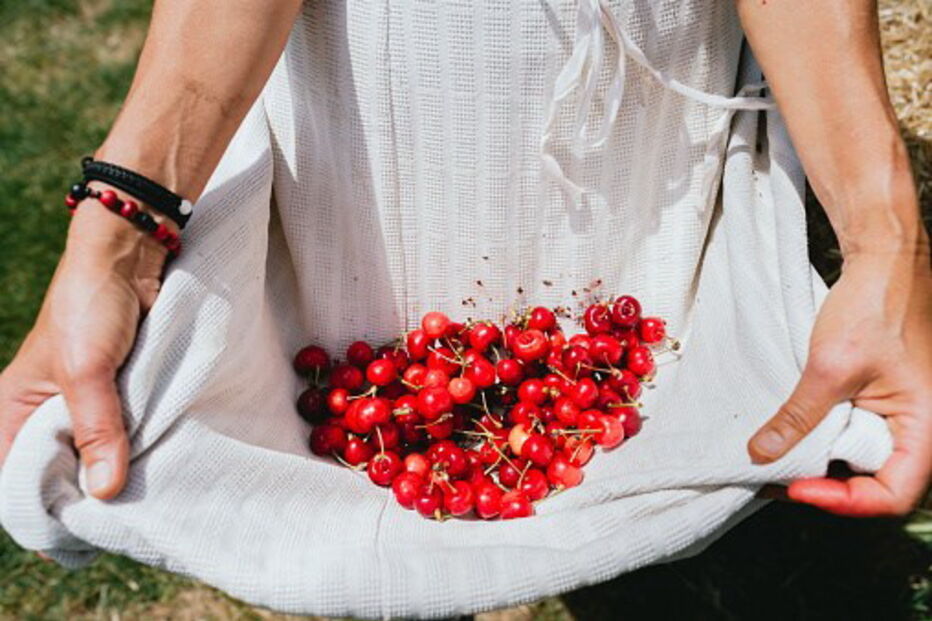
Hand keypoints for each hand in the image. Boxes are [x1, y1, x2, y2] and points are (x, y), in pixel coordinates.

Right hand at [0, 192, 168, 498]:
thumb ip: (97, 429)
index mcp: (12, 412)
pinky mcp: (119, 398)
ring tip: (144, 506)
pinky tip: (157, 474)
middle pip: (59, 475)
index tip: (79, 538)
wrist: (132, 260)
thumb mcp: (87, 370)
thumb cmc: (90, 307)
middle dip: (86, 498)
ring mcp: (84, 408)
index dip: (42, 509)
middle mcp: (44, 416)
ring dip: (117, 475)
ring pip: (95, 458)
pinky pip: (124, 436)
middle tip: (122, 524)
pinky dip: (137, 452)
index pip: (15, 480)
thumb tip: (105, 492)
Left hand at [748, 249, 931, 515]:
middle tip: (776, 481)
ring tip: (775, 463)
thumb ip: (798, 416)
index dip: (843, 500)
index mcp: (926, 427)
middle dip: (825, 487)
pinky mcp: (880, 404)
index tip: (798, 488)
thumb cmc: (874, 308)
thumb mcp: (828, 368)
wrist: (885, 265)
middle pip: (876, 484)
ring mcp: (900, 417)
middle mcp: (920, 429)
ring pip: (861, 462)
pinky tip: (790, 438)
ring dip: (820, 465)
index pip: (892, 493)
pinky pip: (854, 436)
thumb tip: (763, 454)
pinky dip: (822, 442)